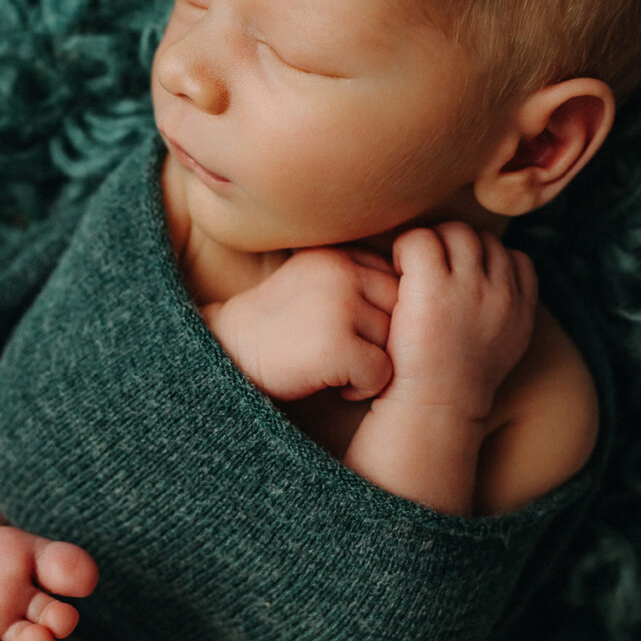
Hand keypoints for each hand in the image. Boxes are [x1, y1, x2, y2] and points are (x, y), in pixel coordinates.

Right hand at [205, 246, 399, 402]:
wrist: (226, 354)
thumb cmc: (278, 326)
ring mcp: (339, 307)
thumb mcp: (313, 281)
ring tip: (340, 368)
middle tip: (350, 354)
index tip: (350, 329)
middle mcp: (341, 272)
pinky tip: (335, 385)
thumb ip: (355, 275)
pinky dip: (363, 387)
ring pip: (396, 342)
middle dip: (384, 338)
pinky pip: (381, 372)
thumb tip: (414, 283)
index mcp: (338, 254)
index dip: (380, 313)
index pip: (395, 281)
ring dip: (375, 362)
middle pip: (403, 310)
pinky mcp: (335, 345)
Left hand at [378, 225, 537, 419]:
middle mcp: (501, 294)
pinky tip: (394, 270)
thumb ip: (500, 314)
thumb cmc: (451, 386)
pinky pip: (420, 240)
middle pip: (484, 239)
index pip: (516, 258)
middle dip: (455, 246)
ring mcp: (469, 288)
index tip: (458, 278)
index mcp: (521, 310)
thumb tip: (487, 286)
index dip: (485, 261)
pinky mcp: (433, 287)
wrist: (431, 412)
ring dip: (431, 242)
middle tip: (428, 268)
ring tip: (409, 267)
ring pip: (454, 232)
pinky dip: (404, 247)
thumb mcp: (498, 350)